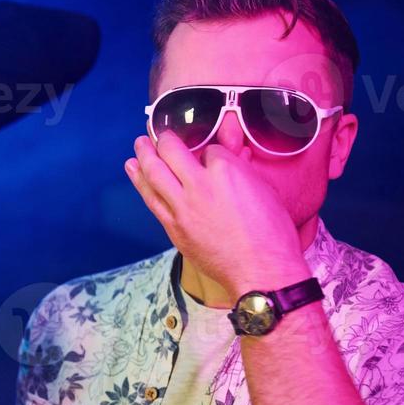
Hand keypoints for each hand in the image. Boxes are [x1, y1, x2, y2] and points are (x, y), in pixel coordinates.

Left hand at [125, 132, 310, 298]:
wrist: (260, 270)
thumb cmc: (271, 232)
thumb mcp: (264, 190)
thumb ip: (242, 169)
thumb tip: (235, 154)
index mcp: (226, 171)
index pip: (209, 148)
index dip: (210, 149)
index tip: (208, 154)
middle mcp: (199, 185)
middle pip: (171, 152)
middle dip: (162, 139)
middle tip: (156, 134)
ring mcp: (183, 207)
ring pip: (154, 173)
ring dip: (144, 155)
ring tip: (138, 145)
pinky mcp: (174, 227)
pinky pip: (151, 198)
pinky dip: (139, 181)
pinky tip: (133, 169)